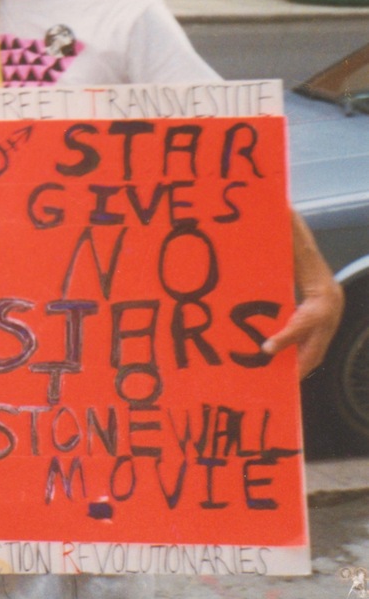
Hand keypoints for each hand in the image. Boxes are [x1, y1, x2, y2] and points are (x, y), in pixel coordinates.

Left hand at [262, 211, 343, 377]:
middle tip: (277, 382)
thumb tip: (270, 215)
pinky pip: (313, 344)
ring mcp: (331, 315)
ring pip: (317, 349)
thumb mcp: (286, 235)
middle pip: (317, 345)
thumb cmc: (293, 239)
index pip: (307, 321)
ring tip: (276, 383)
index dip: (288, 337)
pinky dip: (299, 357)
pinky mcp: (325, 321)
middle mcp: (331, 306)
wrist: (309, 244)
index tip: (267, 349)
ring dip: (298, 365)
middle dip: (297, 364)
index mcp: (322, 292)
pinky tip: (281, 369)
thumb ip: (279, 228)